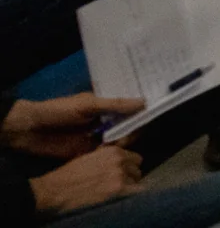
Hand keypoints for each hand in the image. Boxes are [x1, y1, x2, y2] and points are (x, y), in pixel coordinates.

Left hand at [3, 95, 143, 158]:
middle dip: (133, 129)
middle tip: (129, 135)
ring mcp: (97, 136)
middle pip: (128, 125)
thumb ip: (115, 105)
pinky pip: (107, 152)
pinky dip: (112, 153)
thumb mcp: (88, 105)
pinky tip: (113, 153)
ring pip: (120, 139)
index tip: (151, 114)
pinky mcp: (89, 151)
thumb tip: (144, 102)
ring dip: (123, 142)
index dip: (141, 110)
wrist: (31, 130)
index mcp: (105, 105)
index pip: (129, 107)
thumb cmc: (60, 111)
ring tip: (118, 144)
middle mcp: (104, 120)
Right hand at [29, 146, 142, 214]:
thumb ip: (108, 158)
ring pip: (137, 182)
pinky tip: (118, 200)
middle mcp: (120, 160)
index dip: (129, 168)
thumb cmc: (66, 177)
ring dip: (128, 189)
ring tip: (112, 195)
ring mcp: (120, 175)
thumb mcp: (89, 159)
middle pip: (137, 170)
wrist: (53, 192)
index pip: (135, 159)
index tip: (123, 175)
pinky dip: (129, 197)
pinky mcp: (118, 190)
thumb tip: (122, 162)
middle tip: (116, 187)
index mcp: (113, 151)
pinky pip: (136, 193)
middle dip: (129, 178)